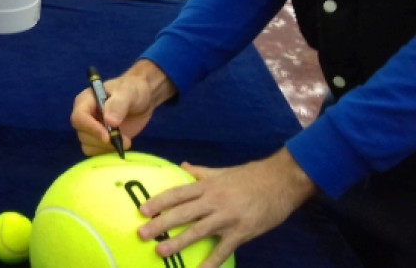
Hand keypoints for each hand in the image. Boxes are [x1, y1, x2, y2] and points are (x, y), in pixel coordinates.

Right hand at [70, 60, 175, 154]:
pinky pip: (97, 153)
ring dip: (107, 148)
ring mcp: (91, 130)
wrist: (143, 98)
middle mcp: (85, 117)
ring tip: (126, 141)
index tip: (108, 136)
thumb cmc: (132, 90)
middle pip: (83, 135)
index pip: (79, 118)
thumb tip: (109, 122)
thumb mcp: (127, 93)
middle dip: (103, 141)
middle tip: (125, 140)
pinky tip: (123, 145)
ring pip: (89, 146)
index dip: (91, 128)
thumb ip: (118, 105)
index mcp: (85, 101)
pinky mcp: (100, 141)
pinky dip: (109, 153)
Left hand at [136, 149, 315, 267]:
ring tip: (160, 251)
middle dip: (160, 224)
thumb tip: (183, 166)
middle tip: (142, 233)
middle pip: (182, 213)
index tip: (142, 210)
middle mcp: (213, 201)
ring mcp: (227, 217)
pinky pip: (223, 250)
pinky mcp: (242, 232)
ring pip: (197, 231)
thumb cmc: (251, 176)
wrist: (281, 181)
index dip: (158, 201)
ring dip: (177, 242)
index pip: (177, 193)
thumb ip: (201, 172)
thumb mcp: (222, 171)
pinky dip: (211, 262)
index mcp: (207, 186)